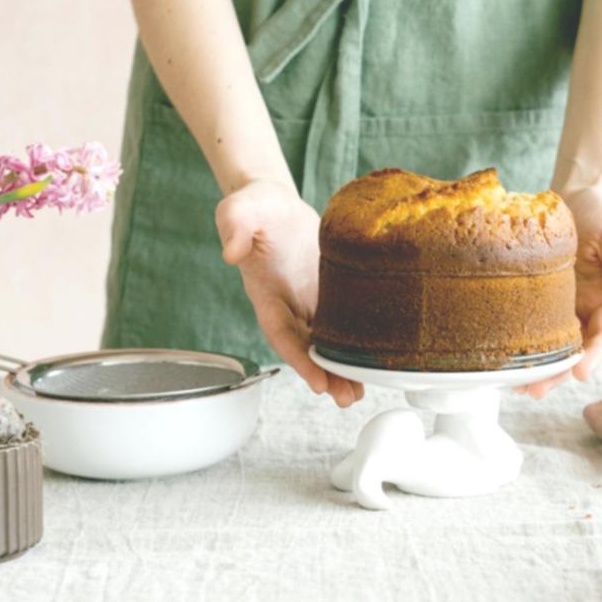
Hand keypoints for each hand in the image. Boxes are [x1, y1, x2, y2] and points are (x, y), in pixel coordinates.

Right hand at [216, 179, 363, 406]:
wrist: (276, 203)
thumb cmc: (257, 207)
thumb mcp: (241, 207)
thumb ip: (233, 225)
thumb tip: (231, 252)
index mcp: (266, 292)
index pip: (281, 332)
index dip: (298, 358)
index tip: (316, 382)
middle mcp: (287, 304)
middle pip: (305, 348)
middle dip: (324, 376)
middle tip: (346, 398)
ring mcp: (308, 301)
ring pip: (324, 343)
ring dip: (339, 370)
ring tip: (358, 394)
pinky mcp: (328, 293)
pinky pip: (341, 324)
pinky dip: (353, 346)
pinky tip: (369, 364)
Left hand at [517, 186, 601, 398]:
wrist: (571, 196)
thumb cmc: (599, 213)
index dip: (593, 356)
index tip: (579, 373)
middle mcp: (583, 311)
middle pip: (574, 351)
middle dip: (558, 374)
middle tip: (536, 391)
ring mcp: (559, 308)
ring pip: (551, 347)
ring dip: (537, 369)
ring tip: (516, 386)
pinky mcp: (534, 299)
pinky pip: (529, 326)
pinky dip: (520, 346)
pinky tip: (504, 360)